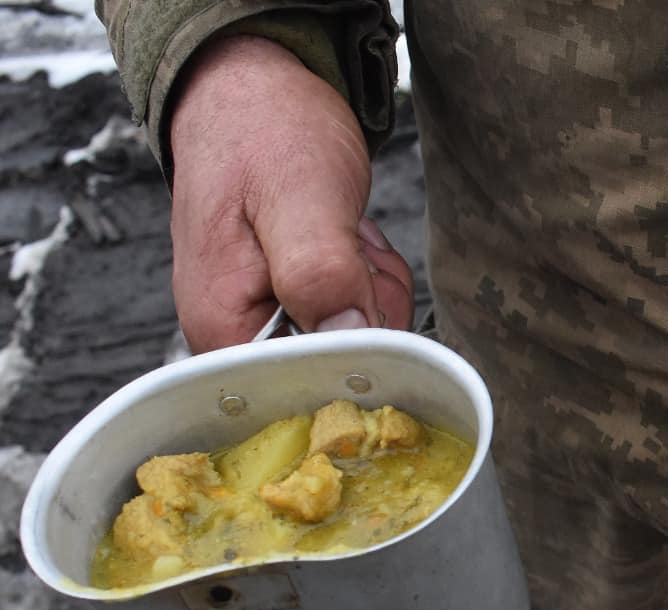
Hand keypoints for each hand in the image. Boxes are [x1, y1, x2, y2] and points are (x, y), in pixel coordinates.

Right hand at [168, 35, 412, 352]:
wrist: (255, 85)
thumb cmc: (265, 131)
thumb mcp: (300, 198)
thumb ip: (321, 273)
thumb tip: (351, 339)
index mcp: (221, 327)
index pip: (302, 392)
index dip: (351, 356)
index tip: (357, 297)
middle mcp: (238, 335)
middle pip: (339, 368)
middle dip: (367, 309)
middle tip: (351, 248)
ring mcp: (269, 317)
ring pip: (358, 337)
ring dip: (371, 285)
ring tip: (345, 233)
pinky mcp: (298, 298)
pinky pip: (358, 310)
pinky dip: (367, 274)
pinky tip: (348, 236)